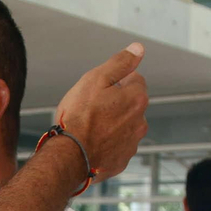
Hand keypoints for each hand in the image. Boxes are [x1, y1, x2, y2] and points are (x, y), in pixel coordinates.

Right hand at [53, 44, 148, 180]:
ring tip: (89, 128)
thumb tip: (138, 49)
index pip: (135, 79)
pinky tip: (91, 143)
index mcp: (137, 98)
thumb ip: (120, 63)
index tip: (99, 89)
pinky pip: (117, 146)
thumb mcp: (96, 79)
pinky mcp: (122, 160)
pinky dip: (107, 143)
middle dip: (115, 103)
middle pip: (130, 104)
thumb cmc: (79, 117)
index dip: (116, 81)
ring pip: (124, 126)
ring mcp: (132, 143)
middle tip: (91, 108)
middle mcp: (140, 121)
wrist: (69, 156)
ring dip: (112, 124)